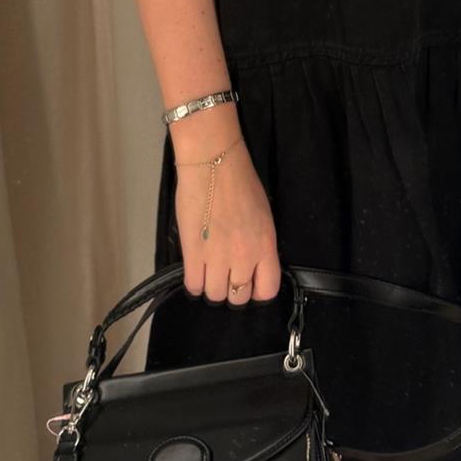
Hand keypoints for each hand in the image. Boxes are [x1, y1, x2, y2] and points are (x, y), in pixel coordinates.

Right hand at [173, 135, 282, 304]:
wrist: (213, 164)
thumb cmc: (240, 183)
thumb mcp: (263, 216)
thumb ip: (260, 245)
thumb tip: (252, 265)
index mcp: (265, 246)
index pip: (267, 291)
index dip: (257, 291)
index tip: (249, 284)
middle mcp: (244, 257)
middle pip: (238, 297)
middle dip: (232, 289)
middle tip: (226, 275)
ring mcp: (217, 257)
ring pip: (215, 295)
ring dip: (212, 286)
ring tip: (209, 271)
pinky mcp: (193, 254)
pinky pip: (194, 286)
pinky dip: (195, 282)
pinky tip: (196, 269)